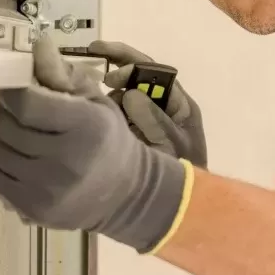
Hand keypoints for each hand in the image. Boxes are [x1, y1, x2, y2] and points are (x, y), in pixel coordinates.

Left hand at [0, 37, 187, 251]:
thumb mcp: (93, 101)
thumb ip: (61, 73)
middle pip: (6, 125)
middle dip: (8, 113)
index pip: (25, 102)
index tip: (18, 90)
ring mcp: (46, 189)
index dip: (13, 91)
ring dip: (2, 137)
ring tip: (22, 137)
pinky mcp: (32, 209)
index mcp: (84, 126)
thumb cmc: (106, 140)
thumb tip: (37, 43)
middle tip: (22, 113)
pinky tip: (18, 159)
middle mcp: (65, 160)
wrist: (125, 194)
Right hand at [85, 40, 206, 167]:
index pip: (155, 71)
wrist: (180, 209)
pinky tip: (91, 119)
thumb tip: (129, 94)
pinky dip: (103, 113)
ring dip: (108, 97)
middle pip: (138, 77)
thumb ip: (154, 119)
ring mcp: (144, 121)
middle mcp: (161, 107)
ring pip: (122, 96)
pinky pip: (115, 115)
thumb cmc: (183, 177)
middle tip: (92, 66)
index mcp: (178, 104)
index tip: (109, 77)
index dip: (131, 65)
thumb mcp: (172, 145)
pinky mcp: (130, 134)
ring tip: (92, 108)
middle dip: (116, 70)